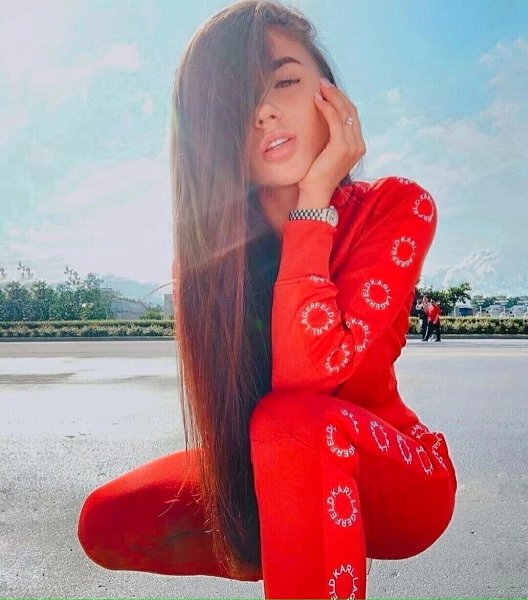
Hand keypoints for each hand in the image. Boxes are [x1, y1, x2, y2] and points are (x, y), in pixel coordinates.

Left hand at [297, 78, 365, 208]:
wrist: (315, 193)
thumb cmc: (316, 175)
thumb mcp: (328, 153)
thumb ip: (332, 138)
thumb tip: (324, 119)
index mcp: (358, 146)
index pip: (352, 116)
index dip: (341, 100)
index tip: (328, 89)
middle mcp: (359, 145)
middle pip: (351, 111)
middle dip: (337, 94)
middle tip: (323, 83)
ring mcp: (352, 146)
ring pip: (344, 113)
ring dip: (331, 97)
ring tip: (319, 88)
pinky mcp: (341, 147)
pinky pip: (335, 120)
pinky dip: (326, 108)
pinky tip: (317, 101)